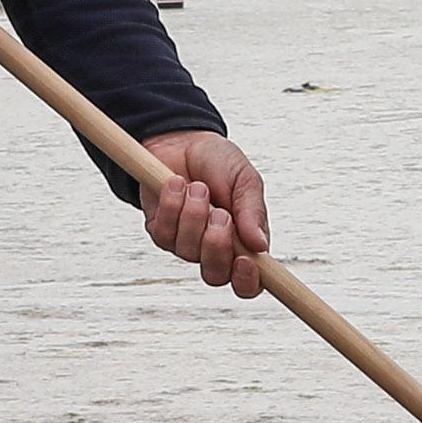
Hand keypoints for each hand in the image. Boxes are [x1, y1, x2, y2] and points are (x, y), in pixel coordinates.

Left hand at [140, 130, 269, 297]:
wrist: (183, 141)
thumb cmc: (219, 162)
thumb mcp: (246, 180)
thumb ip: (253, 212)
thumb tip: (260, 245)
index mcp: (244, 242)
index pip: (249, 282)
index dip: (248, 281)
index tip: (245, 261)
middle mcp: (214, 249)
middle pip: (216, 275)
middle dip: (216, 246)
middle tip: (220, 213)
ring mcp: (186, 243)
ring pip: (188, 251)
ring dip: (194, 216)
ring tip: (198, 188)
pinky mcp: (161, 232)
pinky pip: (165, 233)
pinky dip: (172, 206)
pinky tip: (177, 185)